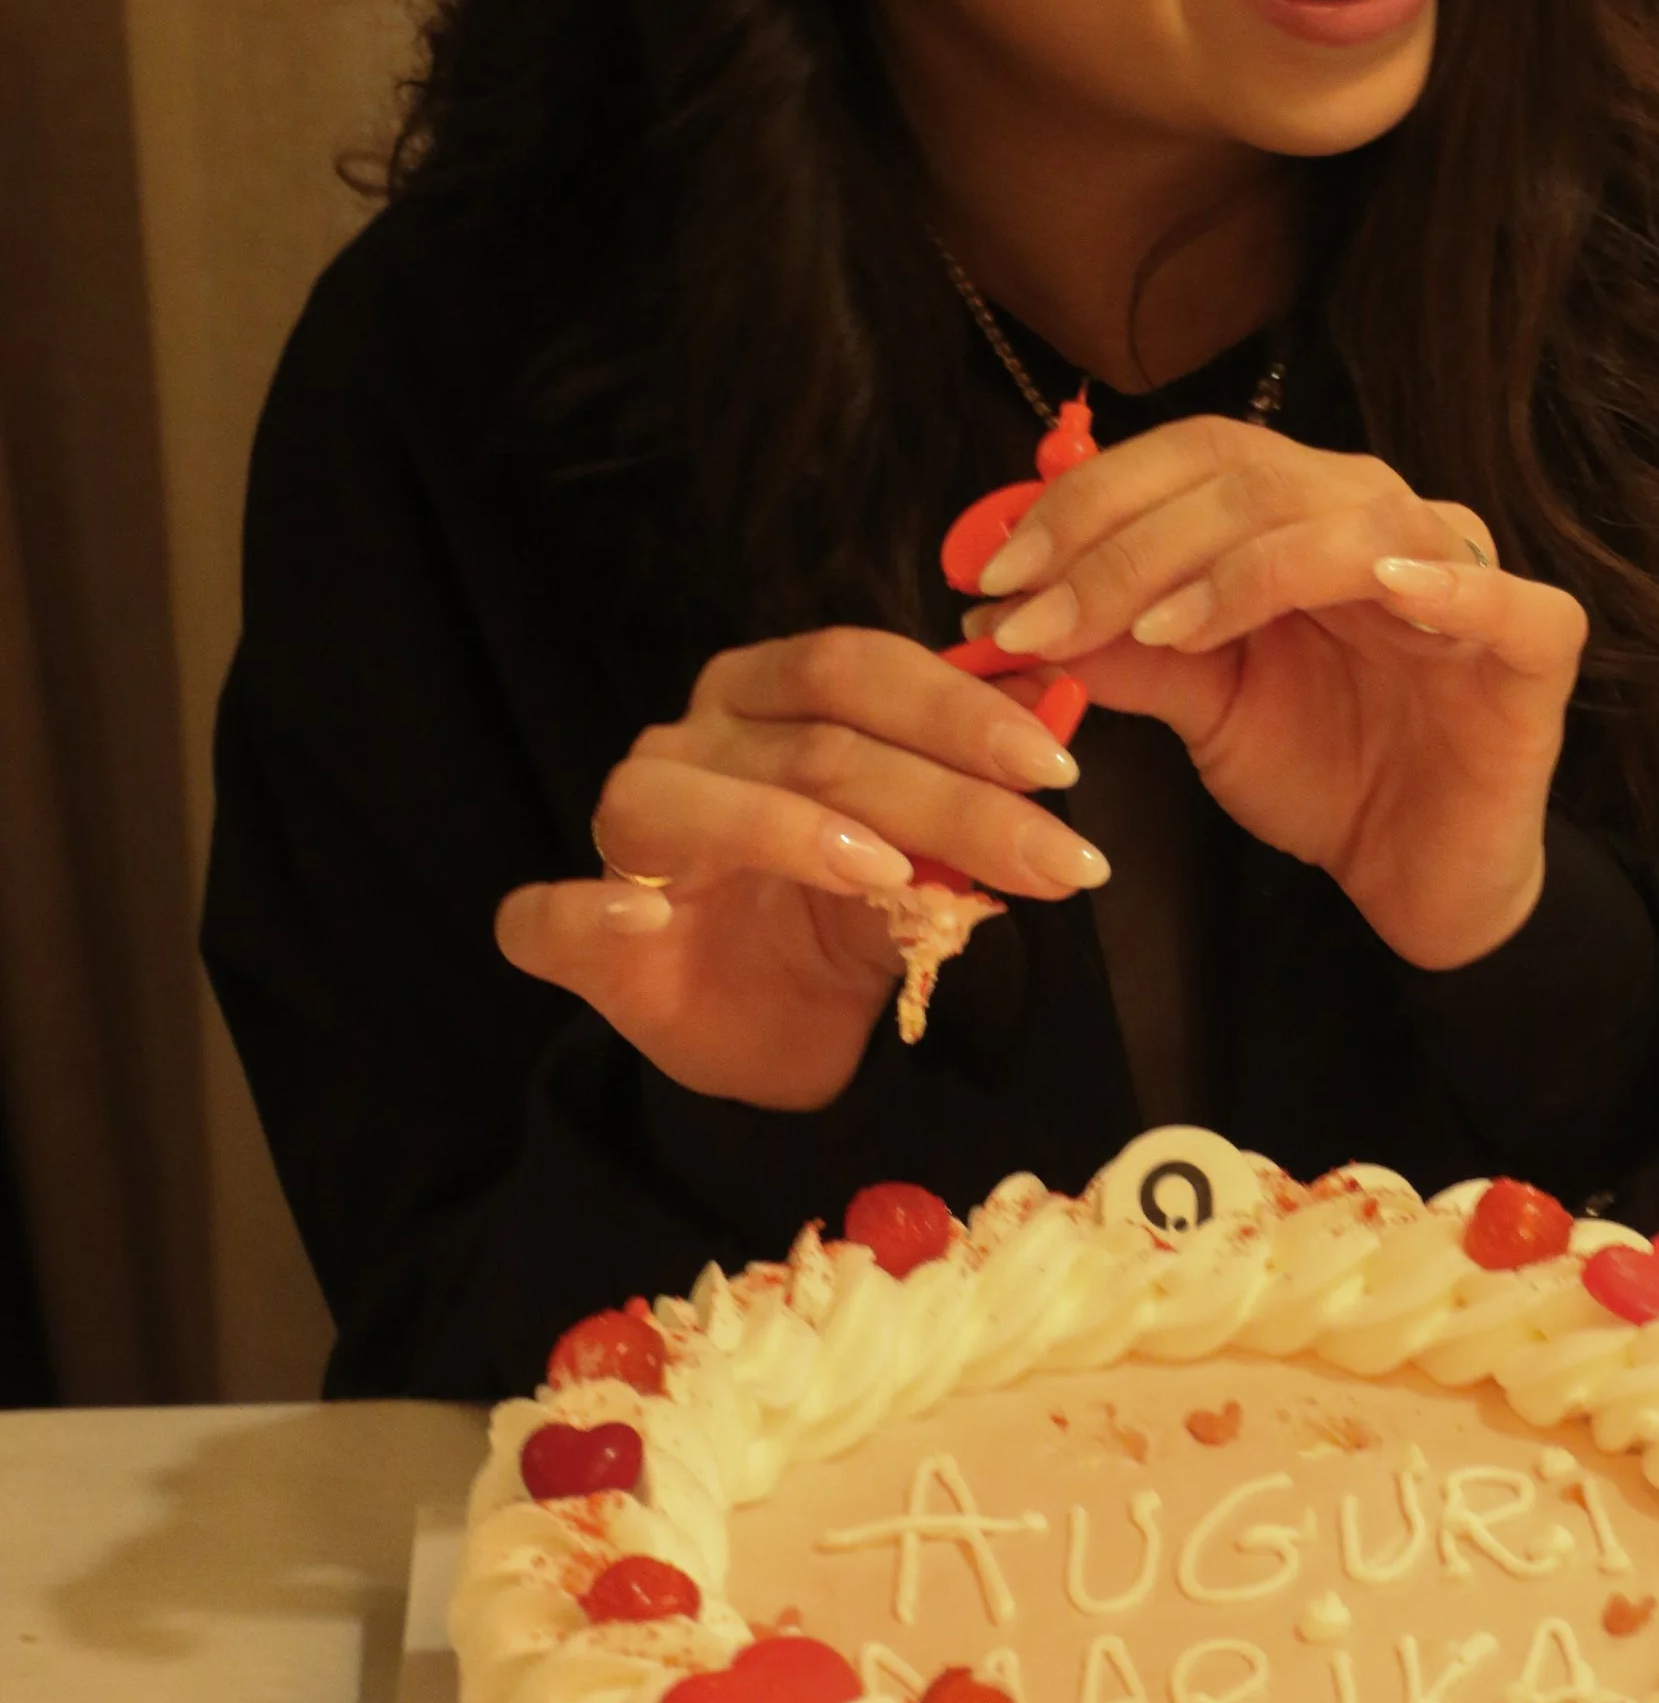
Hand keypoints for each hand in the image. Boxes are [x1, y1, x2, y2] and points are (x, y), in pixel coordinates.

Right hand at [494, 633, 1110, 1108]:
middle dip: (947, 799)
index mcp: (768, 694)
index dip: (960, 708)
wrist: (773, 1036)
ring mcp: (626, 831)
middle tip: (1056, 859)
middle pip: (814, 742)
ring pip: (694, 802)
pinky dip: (594, 906)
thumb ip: (969, 797)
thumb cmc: (842, 917)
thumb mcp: (924, 857)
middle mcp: (692, 740)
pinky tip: (647, 915)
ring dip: (796, 831)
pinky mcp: (575, 933)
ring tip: (894, 875)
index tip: (1059, 769)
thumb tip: (1062, 721)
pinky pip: (551, 912)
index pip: (859, 666)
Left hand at [966, 416, 1587, 968]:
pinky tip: (1386, 590)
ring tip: (1158, 629)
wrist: (1421, 875)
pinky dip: (1447, 584)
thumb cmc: (1322, 770)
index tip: (995, 575)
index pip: (1193, 457)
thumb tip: (997, 619)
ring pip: (1354, 522)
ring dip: (1241, 566)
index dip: (1090, 501)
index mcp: (1300, 511)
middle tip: (1038, 613)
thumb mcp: (1200, 705)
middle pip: (1254, 480)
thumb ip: (1117, 649)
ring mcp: (1464, 569)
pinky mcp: (1534, 644)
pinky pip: (1501, 597)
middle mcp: (1378, 515)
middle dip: (1129, 545)